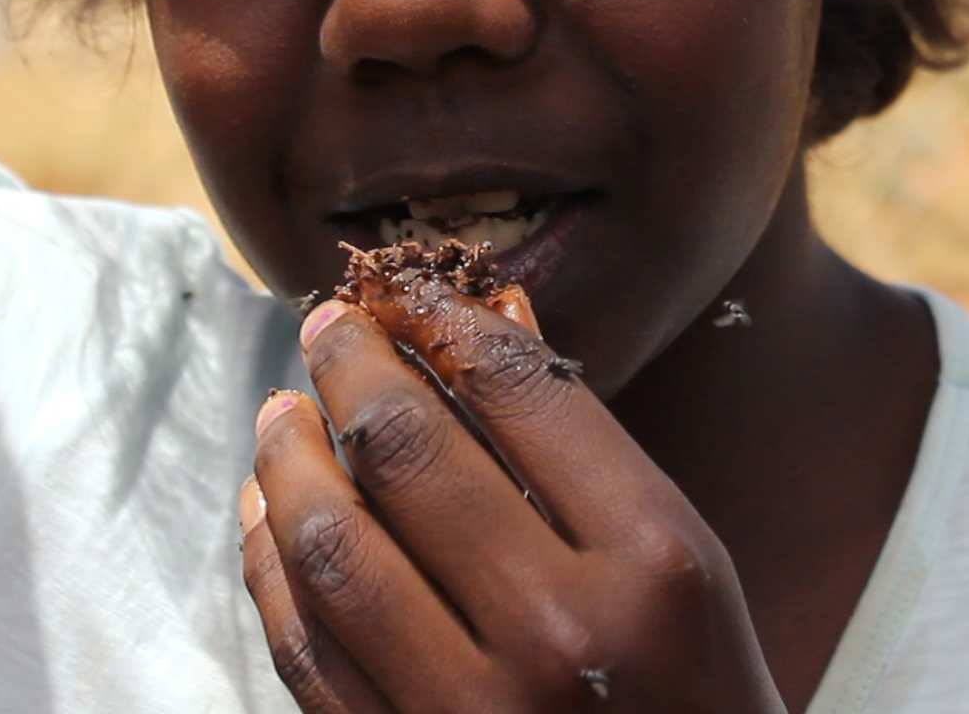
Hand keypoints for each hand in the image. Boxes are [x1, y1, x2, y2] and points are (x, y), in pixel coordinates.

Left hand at [240, 279, 783, 712]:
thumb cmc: (701, 698)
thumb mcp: (686, 567)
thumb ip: (586, 451)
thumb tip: (484, 314)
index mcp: (654, 562)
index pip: (519, 391)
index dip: (444, 322)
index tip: (411, 296)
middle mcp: (560, 634)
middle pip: (406, 452)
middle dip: (349, 367)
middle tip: (327, 328)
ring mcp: (471, 713)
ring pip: (331, 546)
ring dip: (288, 459)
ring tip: (282, 414)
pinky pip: (305, 648)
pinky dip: (270, 566)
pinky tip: (268, 517)